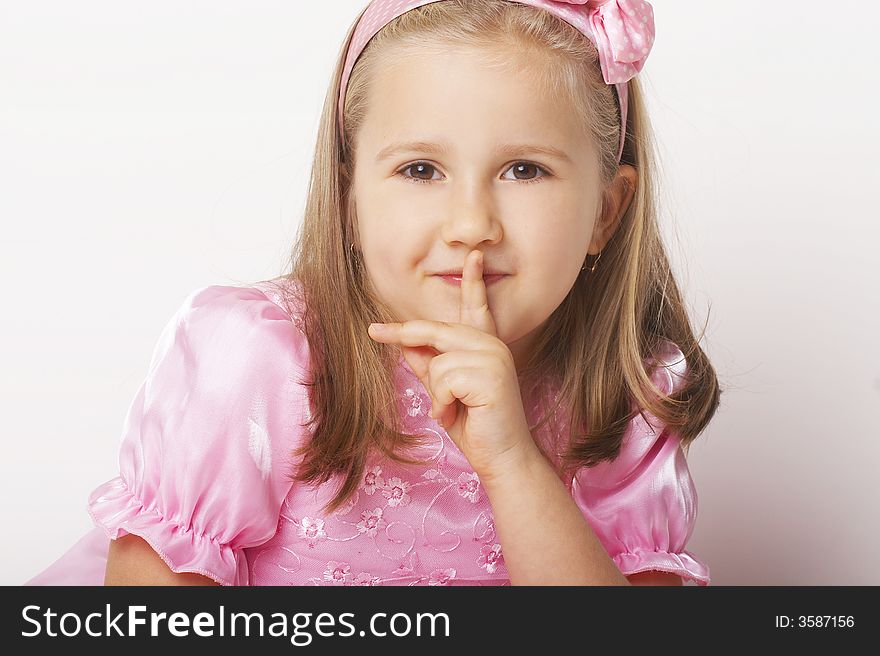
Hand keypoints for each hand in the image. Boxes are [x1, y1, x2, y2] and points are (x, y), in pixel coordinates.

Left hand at [367, 249, 536, 479]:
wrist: (502, 457)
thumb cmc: (475, 425)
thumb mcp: (444, 391)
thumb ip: (428, 365)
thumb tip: (405, 343)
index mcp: (485, 345)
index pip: (477, 307)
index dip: (472, 281)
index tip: (472, 255)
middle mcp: (492, 345)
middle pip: (435, 330)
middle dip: (403, 335)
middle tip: (373, 330)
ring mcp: (494, 357)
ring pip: (436, 361)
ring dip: (435, 392)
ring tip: (452, 408)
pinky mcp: (490, 375)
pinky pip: (443, 378)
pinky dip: (441, 402)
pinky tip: (456, 414)